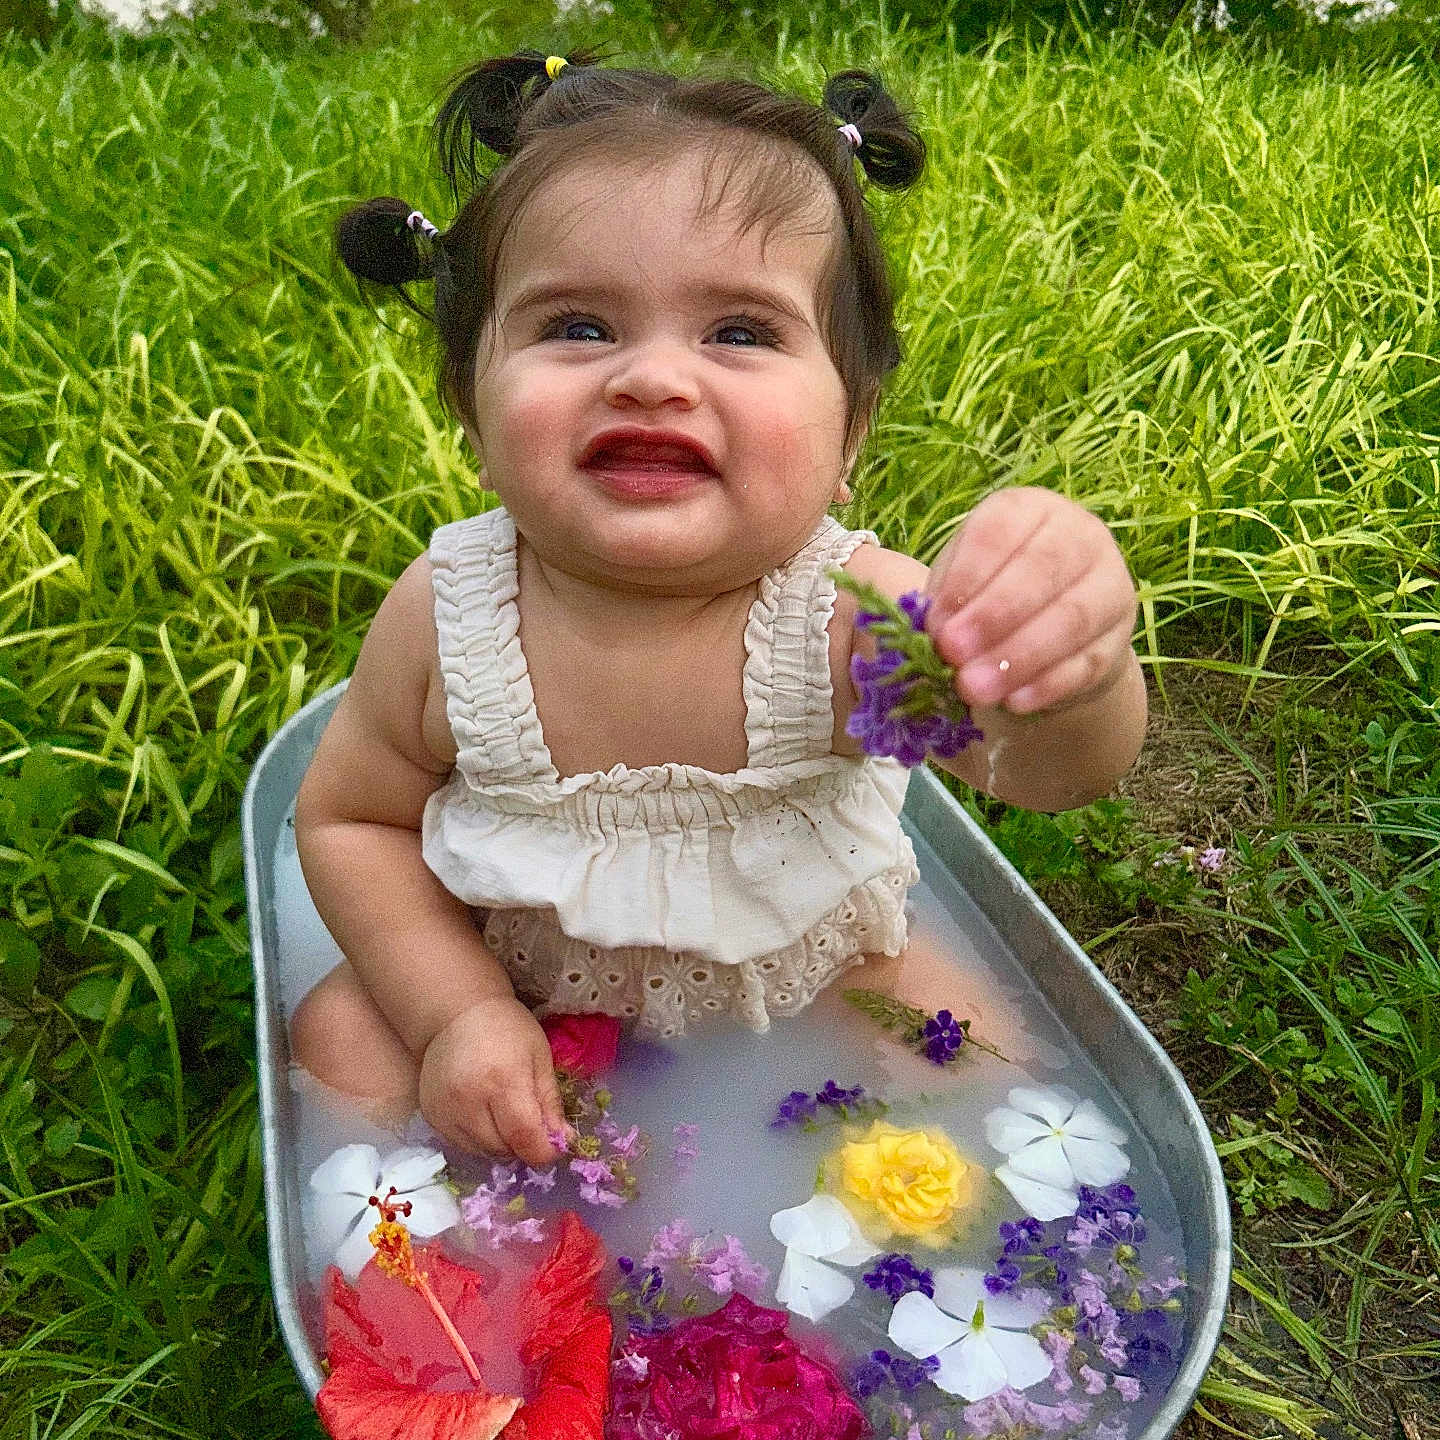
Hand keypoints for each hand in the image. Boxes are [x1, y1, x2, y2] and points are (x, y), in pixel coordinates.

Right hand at [417, 996, 566, 1166]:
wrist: (456, 1014)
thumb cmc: (507, 1029)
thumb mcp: (540, 1057)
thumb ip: (550, 1102)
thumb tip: (564, 1140)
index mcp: (503, 1082)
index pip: (525, 1139)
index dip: (545, 1151)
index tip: (556, 1144)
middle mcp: (470, 1102)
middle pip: (504, 1150)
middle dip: (524, 1145)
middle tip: (531, 1121)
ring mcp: (446, 1111)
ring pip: (482, 1153)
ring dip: (501, 1144)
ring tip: (506, 1114)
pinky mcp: (431, 1117)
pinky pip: (462, 1145)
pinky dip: (479, 1140)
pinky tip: (484, 1114)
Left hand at [925, 487, 1136, 715]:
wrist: (1049, 631)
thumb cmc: (991, 593)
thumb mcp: (962, 583)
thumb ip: (945, 601)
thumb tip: (932, 633)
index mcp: (1030, 510)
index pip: (1002, 529)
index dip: (967, 575)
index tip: (935, 620)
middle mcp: (1080, 535)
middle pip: (1043, 569)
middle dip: (993, 616)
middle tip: (953, 654)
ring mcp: (1110, 584)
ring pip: (1072, 617)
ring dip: (1020, 656)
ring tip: (975, 688)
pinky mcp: (1119, 636)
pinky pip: (1089, 661)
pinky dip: (1049, 684)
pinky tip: (1015, 703)